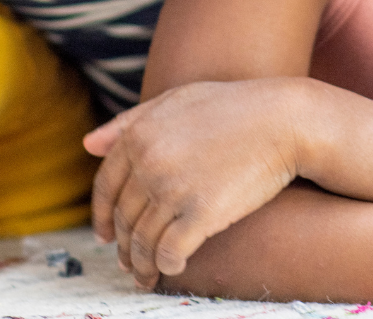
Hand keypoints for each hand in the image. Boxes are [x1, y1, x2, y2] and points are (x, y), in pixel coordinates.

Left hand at [85, 79, 301, 289]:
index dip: (102, 215)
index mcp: (140, 134)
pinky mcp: (201, 213)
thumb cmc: (235, 107)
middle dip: (123, 245)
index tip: (107, 234)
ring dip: (140, 264)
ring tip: (147, 273)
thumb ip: (131, 120)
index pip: (105, 186)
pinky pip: (169, 253)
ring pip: (142, 241)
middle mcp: (150, 162)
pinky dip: (166, 265)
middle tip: (129, 260)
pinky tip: (173, 266)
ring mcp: (174, 189)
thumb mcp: (179, 99)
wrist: (285, 119)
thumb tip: (87, 145)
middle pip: (124, 217)